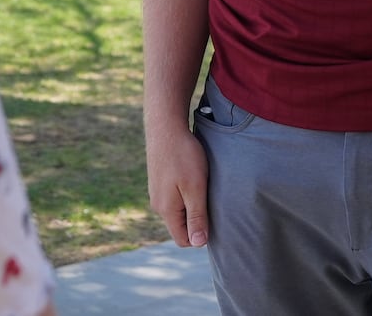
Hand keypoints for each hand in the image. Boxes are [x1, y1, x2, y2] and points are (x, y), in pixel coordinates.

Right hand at [146, 125, 209, 246]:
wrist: (165, 126)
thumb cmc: (183, 156)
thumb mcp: (195, 187)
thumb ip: (196, 216)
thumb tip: (198, 243)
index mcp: (166, 210)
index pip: (183, 240)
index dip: (200, 235)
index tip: (214, 216)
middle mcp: (158, 205)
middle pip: (181, 226)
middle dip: (197, 220)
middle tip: (212, 199)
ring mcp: (157, 192)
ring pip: (179, 210)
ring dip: (193, 205)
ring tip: (204, 186)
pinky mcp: (159, 181)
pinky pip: (175, 197)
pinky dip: (187, 193)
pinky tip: (194, 176)